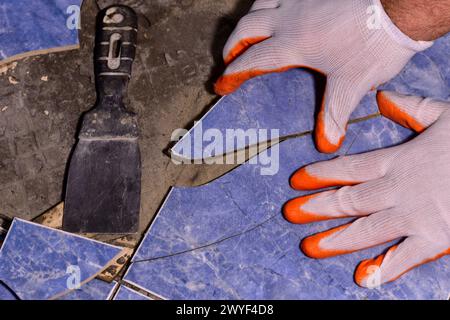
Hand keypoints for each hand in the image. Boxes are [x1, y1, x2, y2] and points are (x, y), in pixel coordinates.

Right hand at [215, 0, 432, 152]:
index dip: (232, 74)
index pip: (252, 61)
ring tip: (248, 36)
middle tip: (230, 62)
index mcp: (293, 43)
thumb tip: (326, 143)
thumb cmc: (375, 45)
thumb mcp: (352, 84)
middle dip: (232, 47)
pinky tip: (276, 12)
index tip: (221, 86)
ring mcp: (301, 0)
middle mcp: (290, 18)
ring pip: (259, 4)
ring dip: (249, 22)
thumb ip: (334, 114)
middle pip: (246, 28)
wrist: (400, 8)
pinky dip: (269, 4)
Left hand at [284, 91, 449, 287]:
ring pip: (367, 229)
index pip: (350, 168)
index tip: (297, 180)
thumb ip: (412, 109)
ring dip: (337, 239)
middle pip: (350, 199)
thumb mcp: (447, 115)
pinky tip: (364, 277)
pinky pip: (407, 256)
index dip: (321, 174)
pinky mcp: (438, 237)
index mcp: (400, 160)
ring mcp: (417, 215)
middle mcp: (400, 188)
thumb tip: (383, 99)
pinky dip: (386, 268)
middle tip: (290, 214)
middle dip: (318, 206)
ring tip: (310, 247)